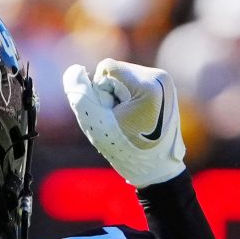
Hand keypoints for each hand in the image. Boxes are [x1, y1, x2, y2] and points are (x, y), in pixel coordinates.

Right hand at [63, 58, 187, 188]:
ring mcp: (165, 82)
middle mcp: (161, 78)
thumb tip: (74, 70)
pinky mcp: (164, 88)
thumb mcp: (96, 124)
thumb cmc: (127, 151)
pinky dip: (128, 99)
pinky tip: (136, 118)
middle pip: (115, 72)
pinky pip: (132, 83)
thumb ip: (80, 96)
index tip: (114, 117)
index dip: (100, 94)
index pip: (106, 69)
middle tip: (121, 122)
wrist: (158, 168)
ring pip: (123, 77)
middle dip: (110, 95)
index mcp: (149, 85)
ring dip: (118, 98)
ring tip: (129, 121)